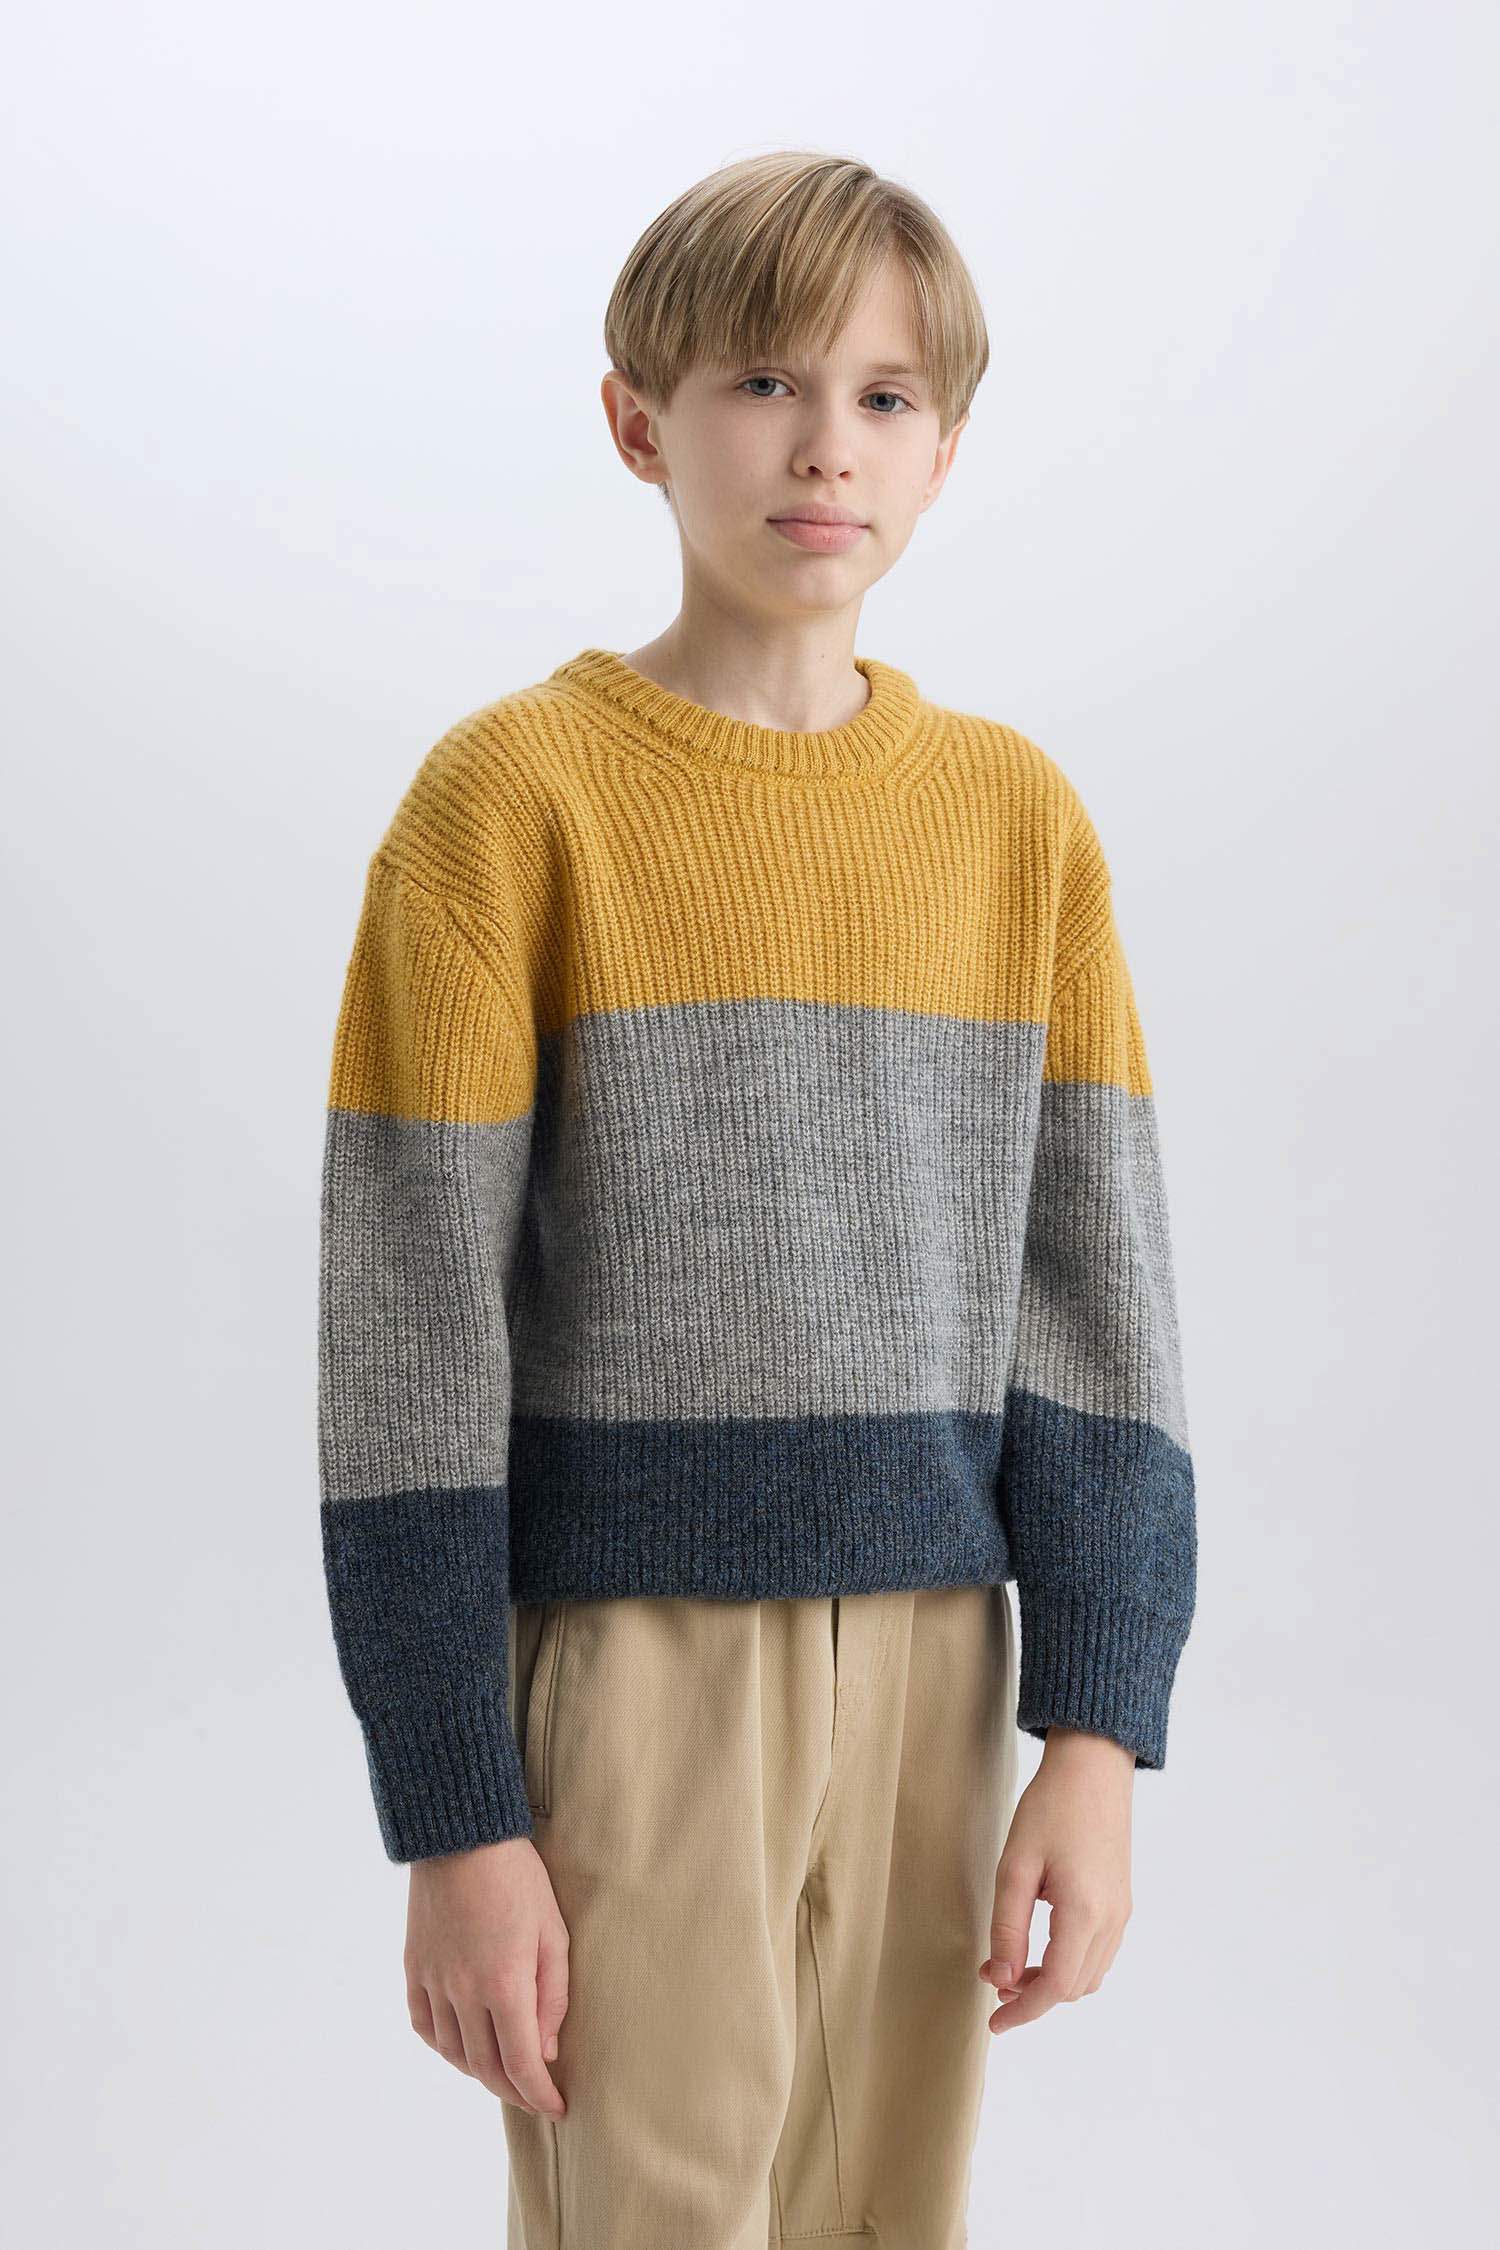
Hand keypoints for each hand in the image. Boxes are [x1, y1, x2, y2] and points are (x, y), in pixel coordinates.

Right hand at [405, 1836, 569, 2115]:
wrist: (461, 1836)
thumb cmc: (518, 1878)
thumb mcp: (553, 1931)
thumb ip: (553, 1996)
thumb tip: (547, 2050)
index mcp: (504, 1983)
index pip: (522, 2063)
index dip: (539, 2095)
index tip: (557, 2108)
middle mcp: (463, 1991)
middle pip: (486, 2067)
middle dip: (514, 2091)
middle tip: (535, 2097)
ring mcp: (433, 1981)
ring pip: (454, 2052)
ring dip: (480, 2073)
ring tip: (504, 2074)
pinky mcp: (414, 1968)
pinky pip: (424, 2025)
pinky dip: (444, 2047)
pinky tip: (461, 2046)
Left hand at [978, 1725, 1134, 2035]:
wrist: (1093, 1767)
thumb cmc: (1050, 1808)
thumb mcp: (1015, 1866)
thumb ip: (1008, 1928)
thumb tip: (1002, 1980)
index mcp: (1085, 1913)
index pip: (1057, 1988)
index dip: (1024, 2012)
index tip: (994, 2024)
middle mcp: (1112, 1920)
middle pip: (1075, 1988)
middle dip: (1033, 1996)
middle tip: (993, 1980)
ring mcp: (1122, 1911)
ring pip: (1089, 1974)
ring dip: (1053, 1982)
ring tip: (1012, 1965)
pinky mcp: (1122, 1900)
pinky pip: (1099, 1952)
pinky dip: (1070, 1963)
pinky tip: (1040, 1946)